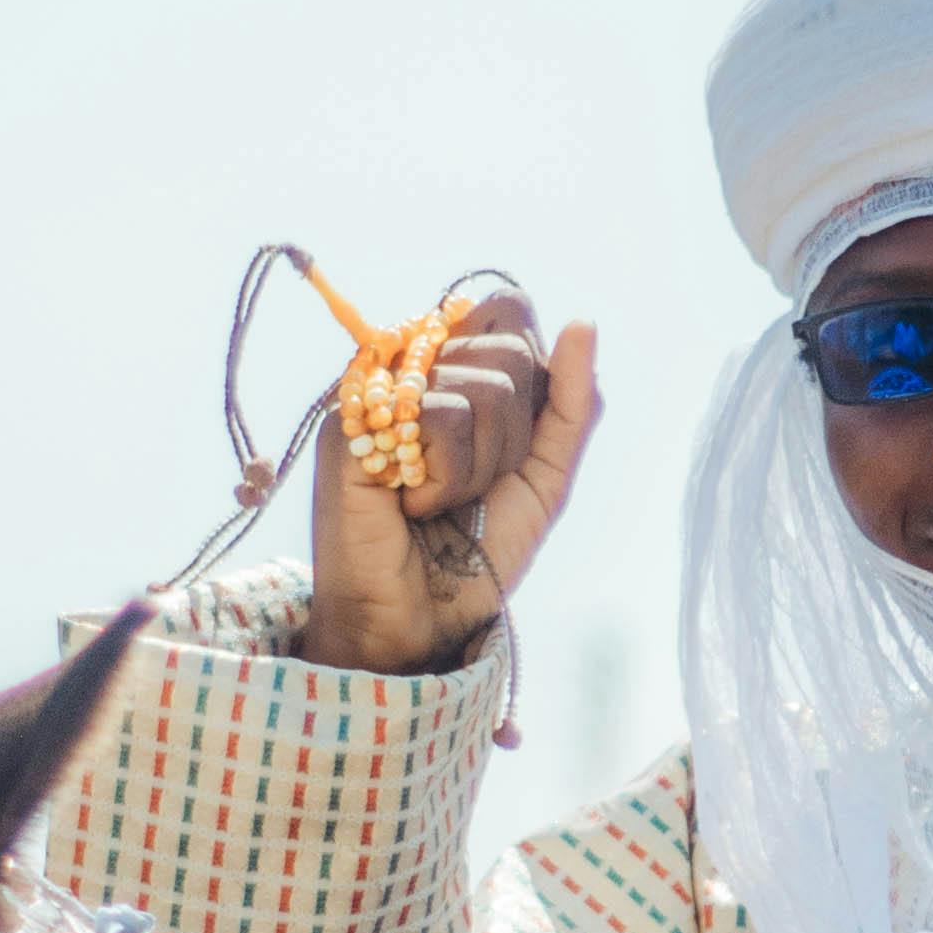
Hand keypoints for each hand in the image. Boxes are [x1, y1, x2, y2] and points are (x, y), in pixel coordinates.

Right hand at [302, 290, 601, 676]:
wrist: (421, 621)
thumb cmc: (477, 551)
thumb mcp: (546, 477)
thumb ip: (572, 404)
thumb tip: (583, 323)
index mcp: (454, 366)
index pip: (511, 311)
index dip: (529, 376)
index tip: (505, 442)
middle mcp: (411, 367)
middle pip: (509, 350)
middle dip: (512, 437)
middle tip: (471, 486)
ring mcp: (378, 392)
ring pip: (484, 387)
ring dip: (480, 467)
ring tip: (439, 500)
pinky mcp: (349, 423)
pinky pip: (442, 417)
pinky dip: (448, 480)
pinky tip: (411, 504)